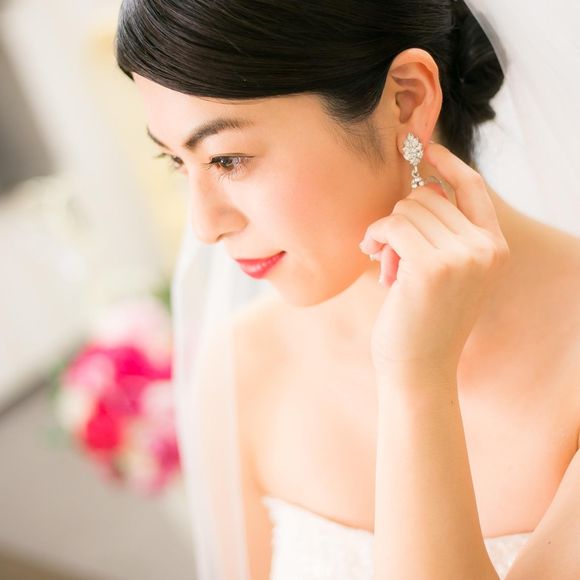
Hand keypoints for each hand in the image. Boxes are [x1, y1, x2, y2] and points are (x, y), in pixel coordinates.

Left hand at [359, 143, 510, 378]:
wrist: (417, 368)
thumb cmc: (422, 320)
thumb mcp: (446, 273)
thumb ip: (443, 233)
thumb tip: (422, 188)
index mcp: (493, 249)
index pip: (473, 188)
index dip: (448, 164)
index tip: (426, 149)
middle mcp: (485, 249)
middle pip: (428, 196)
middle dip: (400, 219)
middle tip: (389, 254)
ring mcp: (463, 257)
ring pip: (407, 208)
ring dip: (386, 231)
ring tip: (385, 263)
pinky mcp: (432, 267)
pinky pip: (392, 225)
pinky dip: (375, 236)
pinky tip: (373, 257)